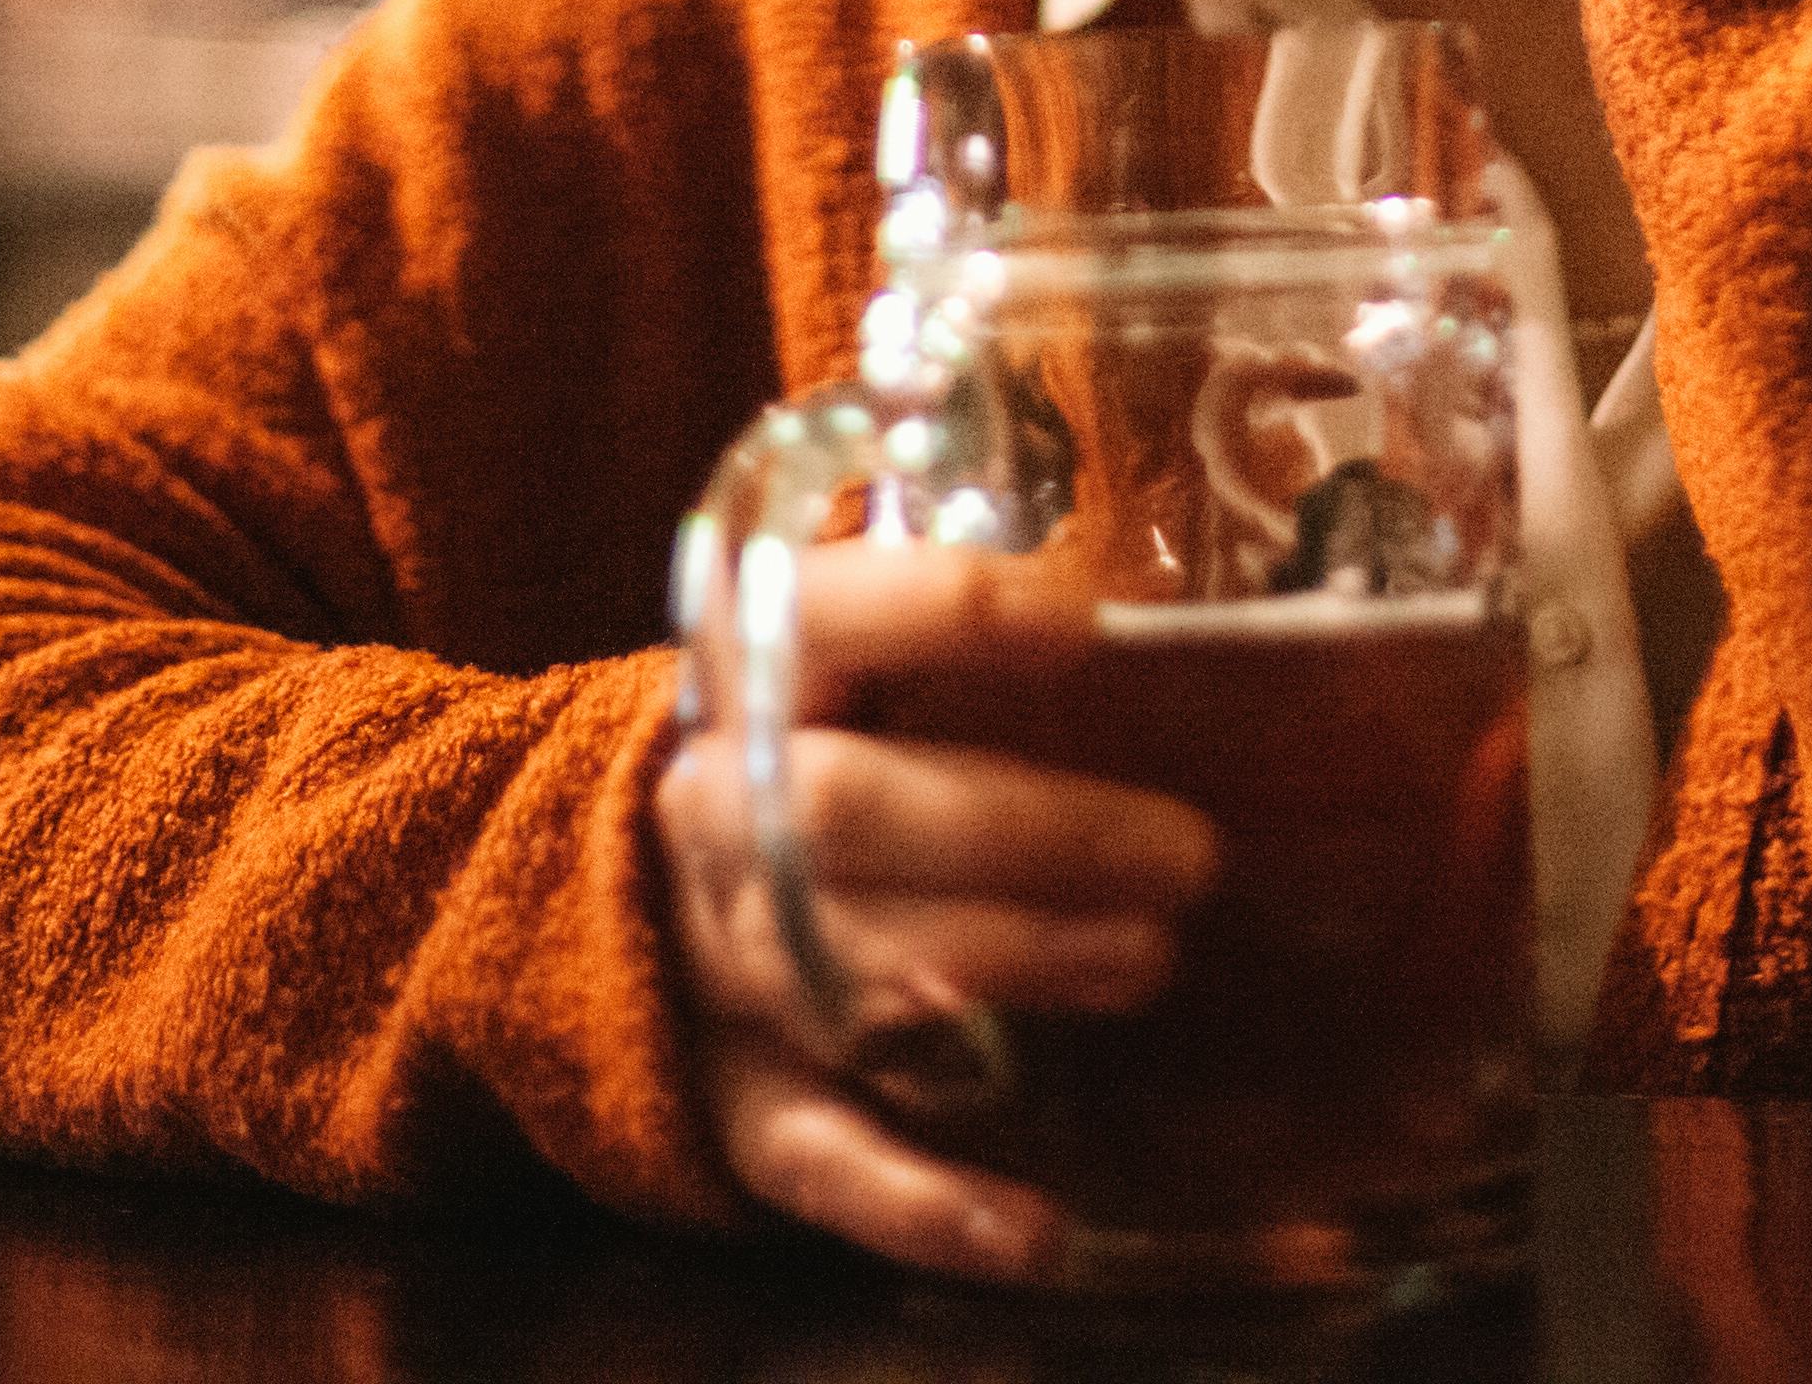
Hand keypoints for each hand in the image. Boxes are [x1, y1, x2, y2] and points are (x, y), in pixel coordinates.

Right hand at [652, 544, 1214, 1283]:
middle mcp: (717, 813)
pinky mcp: (735, 1102)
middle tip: (1186, 851)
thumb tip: (1158, 584)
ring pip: (848, 972)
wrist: (625, 888)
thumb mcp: (852, 657)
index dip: (945, 612)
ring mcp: (716, 966)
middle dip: (1023, 828)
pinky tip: (1042, 1228)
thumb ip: (959, 626)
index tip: (1083, 623)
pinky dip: (927, 1203)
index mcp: (750, 674)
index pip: (825, 614)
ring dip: (1008, 969)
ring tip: (1149, 958)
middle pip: (844, 812)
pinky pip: (823, 1158)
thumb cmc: (813, 744)